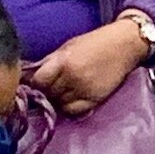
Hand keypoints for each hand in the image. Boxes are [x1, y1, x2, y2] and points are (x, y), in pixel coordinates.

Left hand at [30, 21, 148, 115]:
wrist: (125, 44)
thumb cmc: (95, 42)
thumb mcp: (69, 47)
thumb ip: (50, 62)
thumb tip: (29, 75)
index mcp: (63, 61)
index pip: (38, 81)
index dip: (36, 83)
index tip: (38, 82)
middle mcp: (72, 77)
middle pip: (48, 94)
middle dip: (47, 91)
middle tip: (53, 85)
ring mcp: (84, 90)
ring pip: (59, 104)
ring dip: (59, 99)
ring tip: (65, 90)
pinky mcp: (95, 99)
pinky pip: (74, 111)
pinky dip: (70, 107)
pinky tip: (73, 98)